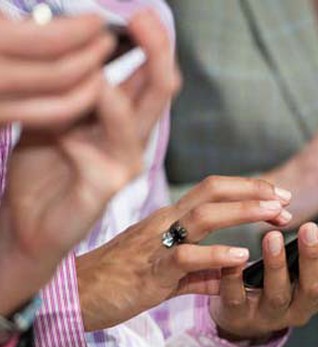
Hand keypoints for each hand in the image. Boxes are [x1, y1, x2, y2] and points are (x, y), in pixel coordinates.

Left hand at [0, 10, 179, 316]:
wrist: (27, 223)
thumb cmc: (42, 167)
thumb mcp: (55, 114)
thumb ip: (72, 89)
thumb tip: (81, 47)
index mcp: (123, 120)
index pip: (149, 75)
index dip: (150, 42)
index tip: (139, 12)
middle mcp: (132, 138)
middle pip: (159, 89)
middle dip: (157, 49)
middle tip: (146, 16)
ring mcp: (124, 163)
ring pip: (142, 115)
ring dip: (134, 76)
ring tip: (122, 41)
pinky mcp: (108, 186)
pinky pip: (109, 151)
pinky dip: (97, 122)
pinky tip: (85, 103)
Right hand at [77, 176, 292, 331]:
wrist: (74, 297)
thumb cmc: (119, 281)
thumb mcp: (166, 273)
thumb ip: (199, 273)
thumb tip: (228, 275)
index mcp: (169, 220)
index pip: (212, 191)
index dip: (248, 189)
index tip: (278, 197)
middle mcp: (164, 223)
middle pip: (212, 191)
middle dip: (253, 191)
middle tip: (286, 200)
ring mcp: (156, 244)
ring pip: (203, 216)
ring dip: (243, 212)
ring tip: (274, 215)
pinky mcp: (149, 271)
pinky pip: (185, 258)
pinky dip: (215, 254)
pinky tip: (241, 255)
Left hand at [210, 223, 317, 340]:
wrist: (247, 318)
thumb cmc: (287, 285)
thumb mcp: (317, 276)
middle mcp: (301, 308)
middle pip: (313, 288)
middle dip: (313, 258)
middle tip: (310, 228)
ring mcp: (270, 314)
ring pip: (277, 294)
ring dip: (276, 265)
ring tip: (271, 237)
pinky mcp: (240, 315)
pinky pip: (237, 300)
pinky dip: (235, 280)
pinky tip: (235, 261)